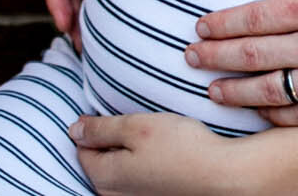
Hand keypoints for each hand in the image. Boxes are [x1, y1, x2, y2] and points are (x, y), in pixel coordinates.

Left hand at [72, 112, 252, 195]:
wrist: (223, 175)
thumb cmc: (182, 148)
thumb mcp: (137, 127)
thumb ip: (101, 128)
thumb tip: (74, 129)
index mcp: (103, 176)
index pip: (82, 145)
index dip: (96, 123)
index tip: (118, 111)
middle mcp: (112, 195)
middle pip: (100, 159)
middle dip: (112, 139)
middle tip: (139, 122)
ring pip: (120, 168)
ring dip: (130, 152)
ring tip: (154, 137)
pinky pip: (138, 177)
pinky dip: (145, 164)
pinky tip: (165, 154)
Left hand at [185, 0, 297, 122]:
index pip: (254, 17)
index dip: (222, 23)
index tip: (201, 25)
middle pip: (251, 56)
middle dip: (214, 57)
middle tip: (191, 57)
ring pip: (268, 91)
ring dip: (234, 92)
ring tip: (213, 90)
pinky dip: (274, 115)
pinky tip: (260, 111)